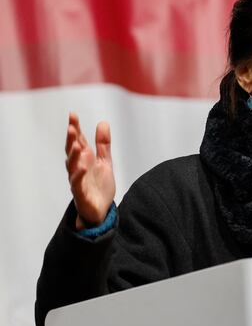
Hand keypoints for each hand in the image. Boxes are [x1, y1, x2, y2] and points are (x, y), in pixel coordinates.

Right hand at [65, 113, 115, 227]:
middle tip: (72, 127)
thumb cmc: (99, 186)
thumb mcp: (105, 162)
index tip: (73, 115)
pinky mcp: (81, 194)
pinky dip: (79, 175)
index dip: (75, 128)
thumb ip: (103, 145)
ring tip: (77, 145)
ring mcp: (78, 180)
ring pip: (72, 167)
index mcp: (84, 159)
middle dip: (71, 139)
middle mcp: (78, 168)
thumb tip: (103, 123)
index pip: (77, 141)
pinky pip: (77, 184)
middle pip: (72, 151)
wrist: (101, 210)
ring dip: (73, 156)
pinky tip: (83, 167)